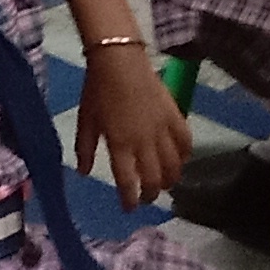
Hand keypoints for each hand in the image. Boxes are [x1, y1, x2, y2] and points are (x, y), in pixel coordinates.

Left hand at [78, 47, 189, 203]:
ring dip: (171, 179)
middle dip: (152, 194)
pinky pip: (186, 142)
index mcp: (120, 145)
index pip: (128, 182)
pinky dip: (185, 155)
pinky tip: (181, 159)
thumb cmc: (97, 90)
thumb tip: (82, 173)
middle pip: (154, 178)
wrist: (119, 60)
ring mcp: (162, 129)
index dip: (130, 200)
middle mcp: (144, 142)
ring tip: (165, 184)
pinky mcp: (175, 115)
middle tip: (147, 198)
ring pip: (173, 165)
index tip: (129, 209)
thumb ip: (84, 148)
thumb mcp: (86, 120)